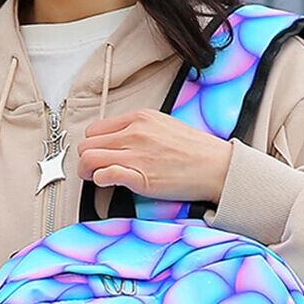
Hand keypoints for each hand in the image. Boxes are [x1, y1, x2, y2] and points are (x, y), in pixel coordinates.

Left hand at [77, 108, 232, 203]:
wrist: (216, 167)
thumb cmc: (195, 151)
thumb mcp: (164, 126)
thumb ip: (139, 130)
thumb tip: (120, 142)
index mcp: (139, 118)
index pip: (95, 130)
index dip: (94, 145)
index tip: (100, 155)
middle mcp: (133, 133)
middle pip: (87, 144)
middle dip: (86, 159)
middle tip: (94, 170)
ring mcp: (135, 155)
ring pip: (88, 159)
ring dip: (87, 172)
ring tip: (97, 178)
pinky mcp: (139, 177)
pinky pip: (103, 175)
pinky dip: (100, 181)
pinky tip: (109, 184)